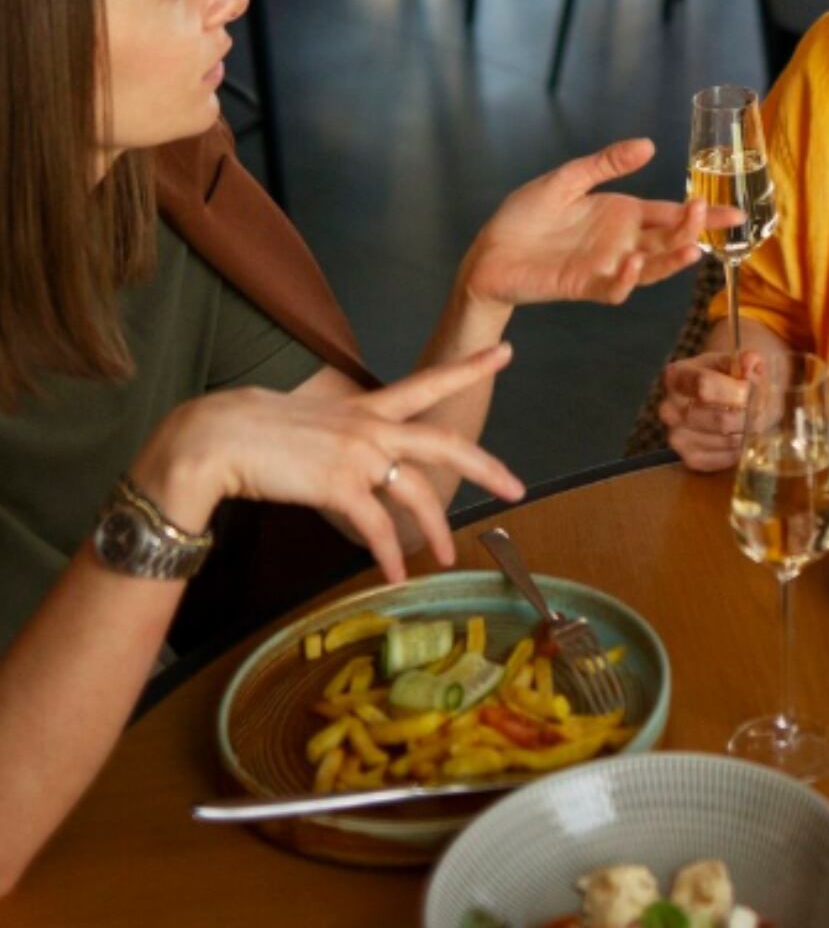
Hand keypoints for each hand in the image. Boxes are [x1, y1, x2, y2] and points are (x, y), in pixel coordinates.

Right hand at [128, 346, 525, 582]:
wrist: (213, 438)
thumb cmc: (249, 431)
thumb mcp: (309, 423)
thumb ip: (340, 438)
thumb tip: (351, 462)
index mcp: (365, 408)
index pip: (427, 383)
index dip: (468, 369)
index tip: (506, 354)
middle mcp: (371, 426)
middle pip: (444, 444)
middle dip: (486, 467)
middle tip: (517, 488)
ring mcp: (358, 455)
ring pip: (418, 495)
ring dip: (435, 530)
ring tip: (446, 555)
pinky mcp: (340, 485)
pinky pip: (378, 528)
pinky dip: (390, 555)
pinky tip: (396, 573)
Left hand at [461, 139, 741, 307]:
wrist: (490, 249)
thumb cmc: (526, 215)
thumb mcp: (568, 179)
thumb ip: (606, 164)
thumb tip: (648, 145)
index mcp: (622, 215)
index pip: (672, 214)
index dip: (704, 214)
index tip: (735, 213)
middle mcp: (623, 243)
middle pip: (669, 240)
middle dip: (693, 230)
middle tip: (706, 215)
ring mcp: (607, 266)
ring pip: (652, 268)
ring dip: (672, 261)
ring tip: (691, 249)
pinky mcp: (584, 285)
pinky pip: (614, 289)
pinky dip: (626, 280)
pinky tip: (632, 263)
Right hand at [658, 351, 766, 472]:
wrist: (717, 398)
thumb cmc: (726, 377)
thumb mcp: (735, 362)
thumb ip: (747, 361)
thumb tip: (752, 361)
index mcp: (676, 376)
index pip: (705, 387)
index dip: (737, 390)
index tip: (754, 389)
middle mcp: (669, 409)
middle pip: (720, 419)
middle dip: (751, 415)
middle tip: (763, 408)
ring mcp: (676, 437)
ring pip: (727, 440)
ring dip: (750, 432)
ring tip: (755, 420)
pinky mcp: (689, 458)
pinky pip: (725, 459)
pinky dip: (742, 449)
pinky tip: (743, 435)